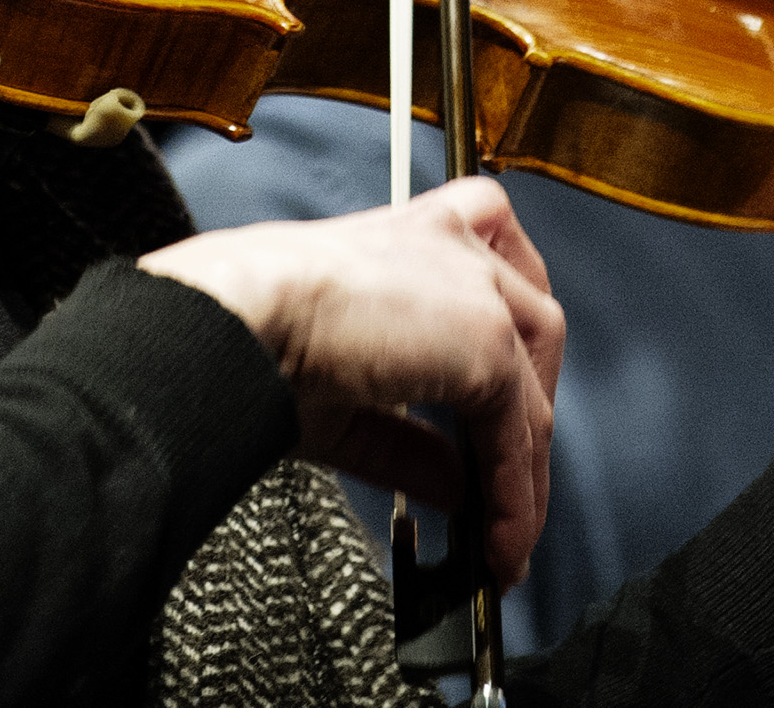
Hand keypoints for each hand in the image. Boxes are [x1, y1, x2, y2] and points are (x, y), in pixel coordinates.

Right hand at [137, 179, 564, 583]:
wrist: (238, 316)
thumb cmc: (254, 334)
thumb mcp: (343, 397)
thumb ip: (408, 443)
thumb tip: (454, 488)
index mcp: (413, 236)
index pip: (491, 271)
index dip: (505, 341)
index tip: (494, 405)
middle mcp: (455, 247)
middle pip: (533, 324)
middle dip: (530, 403)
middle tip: (505, 471)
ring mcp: (478, 289)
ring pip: (534, 384)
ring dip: (527, 464)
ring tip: (507, 529)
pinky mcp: (488, 340)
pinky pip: (518, 431)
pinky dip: (514, 493)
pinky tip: (499, 537)